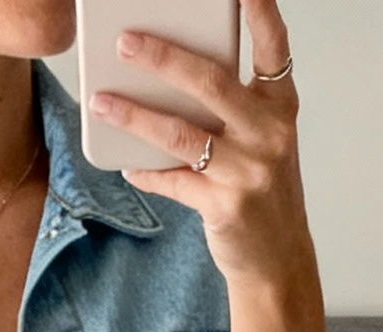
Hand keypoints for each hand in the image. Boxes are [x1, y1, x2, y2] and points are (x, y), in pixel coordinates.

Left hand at [88, 0, 311, 296]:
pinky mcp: (224, 206)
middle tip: (126, 42)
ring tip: (102, 101)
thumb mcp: (260, 139)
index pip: (273, 47)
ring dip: (135, 115)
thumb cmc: (262, 188)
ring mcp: (248, 171)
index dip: (260, 11)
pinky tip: (126, 163)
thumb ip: (230, 107)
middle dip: (164, 58)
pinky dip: (146, 172)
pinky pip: (173, 181)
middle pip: (211, 83)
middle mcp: (268, 134)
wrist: (277, 257)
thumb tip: (168, 75)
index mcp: (279, 106)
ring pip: (181, 133)